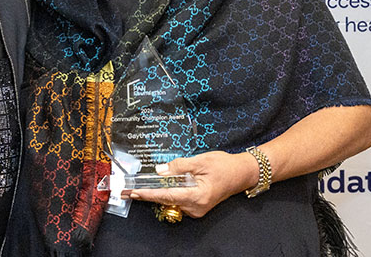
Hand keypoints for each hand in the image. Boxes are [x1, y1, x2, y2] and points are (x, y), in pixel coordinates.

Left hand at [128, 151, 256, 217]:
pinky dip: (168, 193)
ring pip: (171, 201)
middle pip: (166, 200)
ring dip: (158, 192)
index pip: (167, 195)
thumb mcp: (200, 161)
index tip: (133, 193)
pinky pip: (178, 200)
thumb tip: (160, 171)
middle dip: (147, 194)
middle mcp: (196, 207)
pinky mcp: (197, 206)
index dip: (148, 194)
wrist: (242, 173)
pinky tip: (161, 185)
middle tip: (128, 191)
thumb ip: (179, 166)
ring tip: (140, 187)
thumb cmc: (224, 165)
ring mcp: (197, 209)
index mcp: (197, 196)